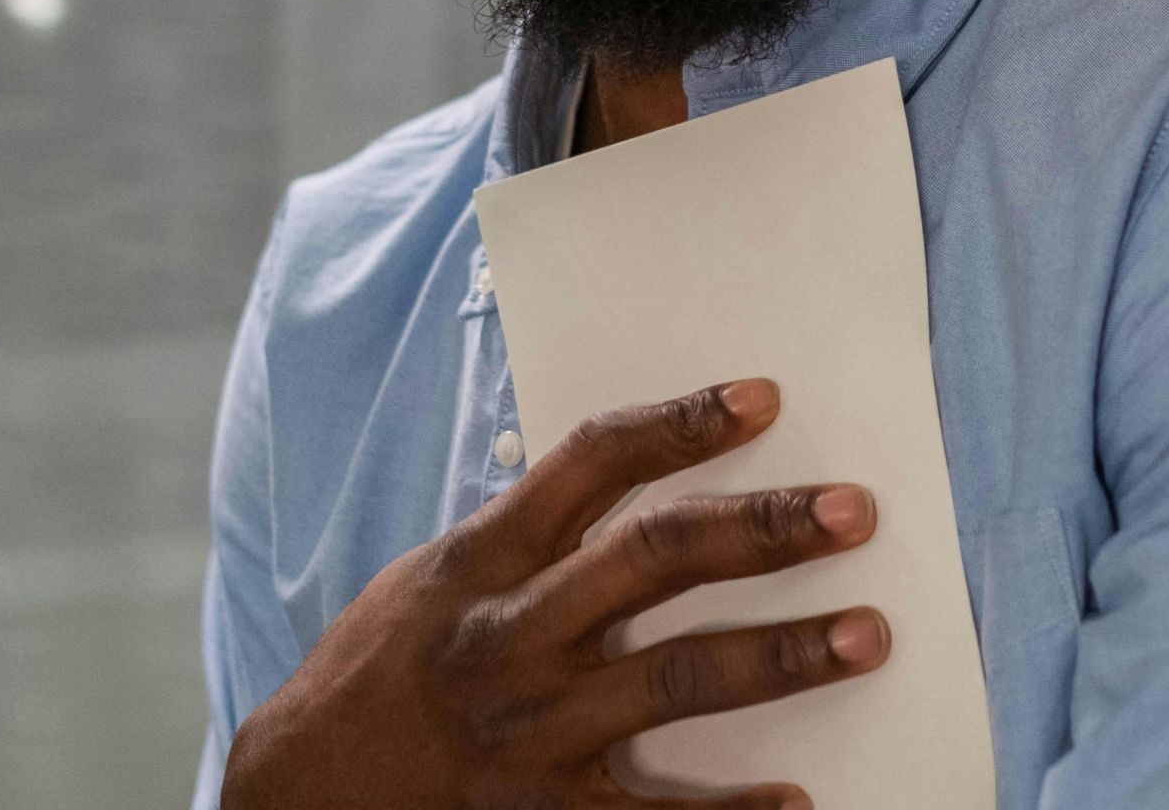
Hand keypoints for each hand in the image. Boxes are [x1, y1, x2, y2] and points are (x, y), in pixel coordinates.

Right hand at [221, 379, 885, 809]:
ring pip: (676, 679)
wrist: (302, 794)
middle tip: (853, 511)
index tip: (763, 399)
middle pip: (656, 559)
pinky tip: (796, 800)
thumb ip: (529, 538)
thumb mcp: (436, 579)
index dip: (680, 425)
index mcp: (486, 557)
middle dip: (763, 530)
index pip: (594, 464)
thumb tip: (640, 486)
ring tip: (866, 635)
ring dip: (781, 656)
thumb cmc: (382, 672)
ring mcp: (533, 728)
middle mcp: (515, 632)